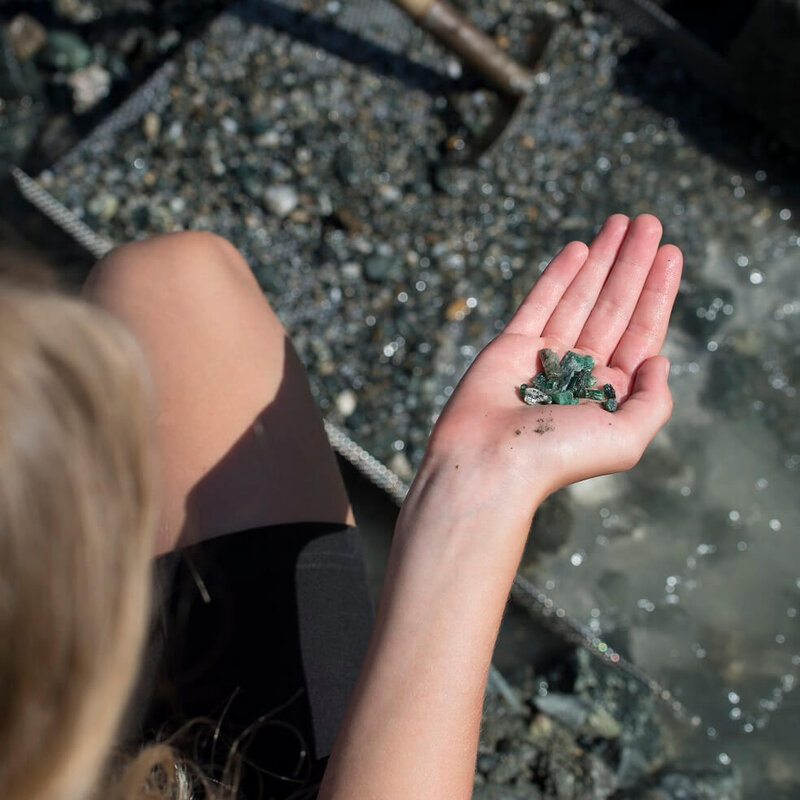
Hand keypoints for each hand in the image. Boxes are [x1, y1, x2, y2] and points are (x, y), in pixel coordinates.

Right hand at [425, 213, 681, 507]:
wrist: (490, 462)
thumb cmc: (558, 457)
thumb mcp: (628, 437)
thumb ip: (654, 400)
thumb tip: (660, 360)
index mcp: (610, 392)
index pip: (642, 331)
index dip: (657, 291)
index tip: (671, 252)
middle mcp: (581, 370)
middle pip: (615, 304)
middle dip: (633, 263)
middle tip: (649, 222)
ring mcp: (545, 355)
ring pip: (580, 296)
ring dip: (601, 258)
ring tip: (620, 222)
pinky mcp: (511, 346)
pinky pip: (540, 302)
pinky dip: (559, 275)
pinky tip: (579, 249)